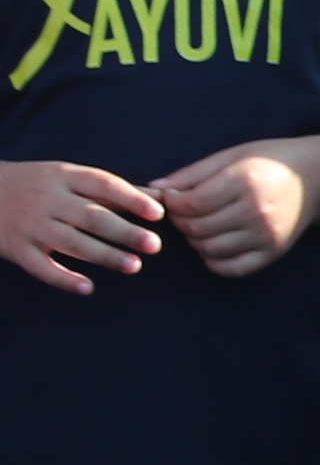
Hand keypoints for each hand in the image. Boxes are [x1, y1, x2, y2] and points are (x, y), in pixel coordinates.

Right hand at [0, 156, 165, 287]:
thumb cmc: (35, 184)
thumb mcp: (66, 176)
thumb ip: (108, 188)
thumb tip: (158, 197)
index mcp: (63, 176)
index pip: (103, 184)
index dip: (131, 199)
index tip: (158, 212)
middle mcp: (48, 199)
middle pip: (91, 216)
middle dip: (125, 232)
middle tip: (155, 245)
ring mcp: (31, 225)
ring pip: (72, 243)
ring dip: (104, 255)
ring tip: (135, 266)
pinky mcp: (16, 248)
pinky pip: (41, 267)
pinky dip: (63, 278)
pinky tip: (87, 288)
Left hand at [148, 145, 312, 277]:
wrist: (318, 176)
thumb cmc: (270, 161)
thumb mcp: (232, 155)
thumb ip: (192, 173)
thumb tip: (153, 190)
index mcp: (245, 181)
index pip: (190, 203)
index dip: (172, 202)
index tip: (173, 196)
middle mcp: (256, 210)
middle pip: (196, 228)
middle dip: (180, 221)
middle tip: (184, 212)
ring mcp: (266, 234)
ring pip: (209, 249)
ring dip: (194, 240)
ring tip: (200, 225)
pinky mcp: (273, 251)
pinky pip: (231, 268)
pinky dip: (213, 260)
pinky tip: (213, 244)